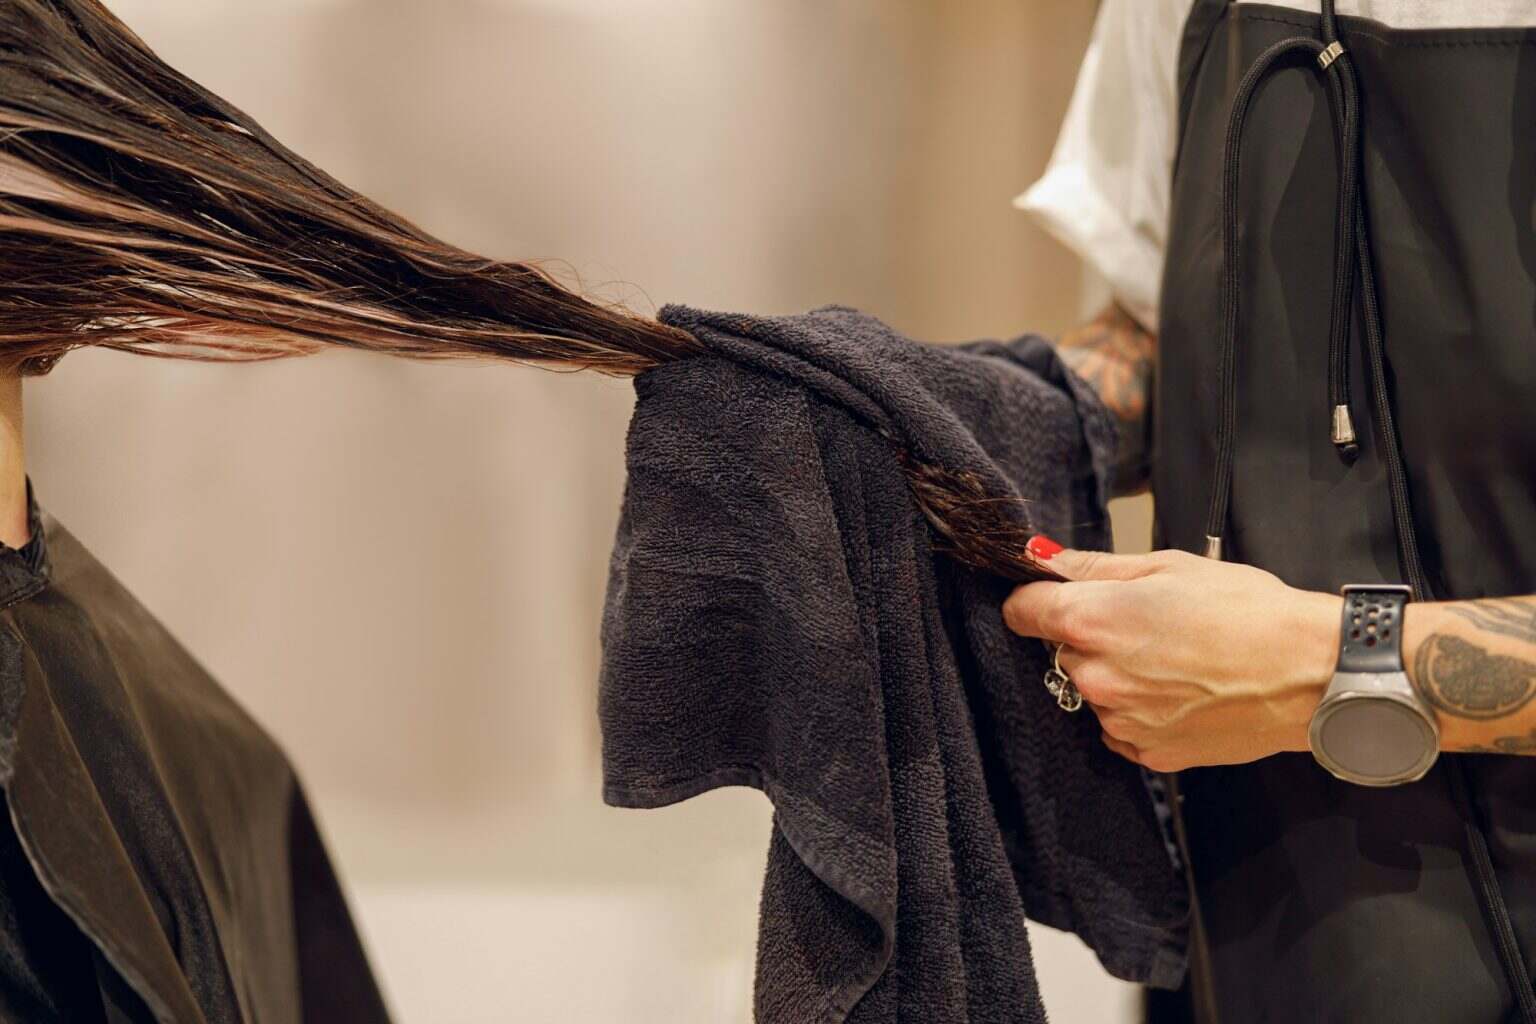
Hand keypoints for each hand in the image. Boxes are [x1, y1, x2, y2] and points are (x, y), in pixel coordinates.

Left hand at [1002, 538, 1342, 770]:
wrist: (1309, 673)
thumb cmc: (1246, 610)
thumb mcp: (1168, 567)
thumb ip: (1095, 566)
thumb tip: (1041, 556)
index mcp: (1090, 621)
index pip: (1021, 610)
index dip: (1038, 598)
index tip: (1057, 595)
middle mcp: (1094, 677)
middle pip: (1060, 651)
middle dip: (1089, 636)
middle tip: (1146, 624)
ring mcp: (1119, 720)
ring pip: (1092, 690)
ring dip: (1116, 675)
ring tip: (1175, 659)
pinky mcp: (1147, 752)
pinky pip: (1121, 726)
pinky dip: (1139, 710)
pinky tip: (1182, 691)